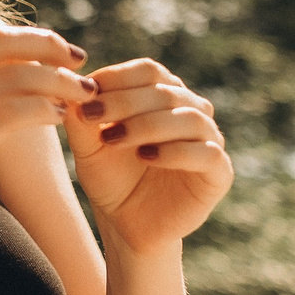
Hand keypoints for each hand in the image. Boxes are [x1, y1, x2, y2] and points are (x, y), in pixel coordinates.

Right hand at [0, 24, 95, 264]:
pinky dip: (41, 108)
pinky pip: (8, 113)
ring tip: (82, 96)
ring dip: (57, 81)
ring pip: (12, 75)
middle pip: (0, 43)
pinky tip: (58, 118)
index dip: (29, 42)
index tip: (58, 55)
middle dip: (48, 45)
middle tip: (80, 62)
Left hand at [66, 59, 232, 253]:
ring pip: (190, 118)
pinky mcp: (219, 173)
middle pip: (167, 91)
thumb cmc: (109, 177)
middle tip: (92, 115)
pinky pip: (208, 153)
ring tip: (114, 139)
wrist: (125, 224)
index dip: (117, 78)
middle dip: (124, 101)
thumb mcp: (87, 146)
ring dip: (148, 124)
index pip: (148, 71)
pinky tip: (145, 157)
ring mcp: (209, 141)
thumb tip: (75, 87)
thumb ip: (81, 118)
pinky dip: (175, 152)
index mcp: (164, 95)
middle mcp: (191, 111)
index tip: (85, 94)